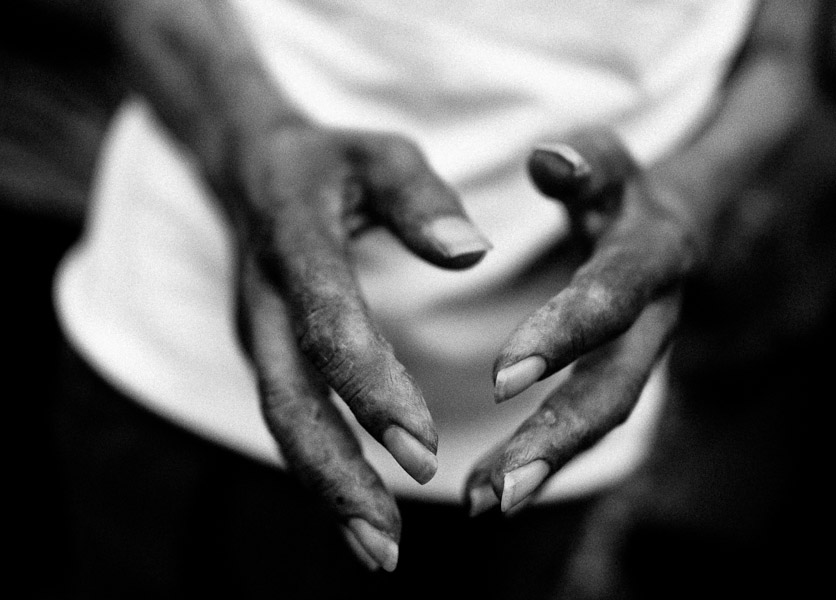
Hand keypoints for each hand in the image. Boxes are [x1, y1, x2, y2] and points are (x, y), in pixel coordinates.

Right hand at [236, 123, 490, 569]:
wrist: (251, 171)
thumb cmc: (332, 163)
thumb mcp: (379, 154)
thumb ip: (421, 199)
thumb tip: (472, 253)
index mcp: (293, 241)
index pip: (328, 320)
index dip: (370, 386)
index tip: (422, 448)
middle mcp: (263, 298)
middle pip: (287, 398)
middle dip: (338, 472)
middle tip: (391, 542)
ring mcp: (256, 332)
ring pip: (284, 424)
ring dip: (327, 492)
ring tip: (381, 554)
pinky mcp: (265, 354)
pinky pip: (291, 419)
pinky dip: (322, 473)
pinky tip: (361, 518)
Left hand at [465, 129, 692, 514]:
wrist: (672, 220)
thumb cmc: (621, 188)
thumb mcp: (611, 163)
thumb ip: (586, 163)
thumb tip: (546, 157)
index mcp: (653, 254)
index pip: (612, 296)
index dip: (565, 333)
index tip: (503, 377)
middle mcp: (655, 317)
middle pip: (615, 386)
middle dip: (555, 435)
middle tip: (494, 485)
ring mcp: (641, 354)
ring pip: (600, 419)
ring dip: (543, 465)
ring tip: (481, 503)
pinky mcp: (618, 376)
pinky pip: (583, 425)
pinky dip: (539, 460)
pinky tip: (487, 492)